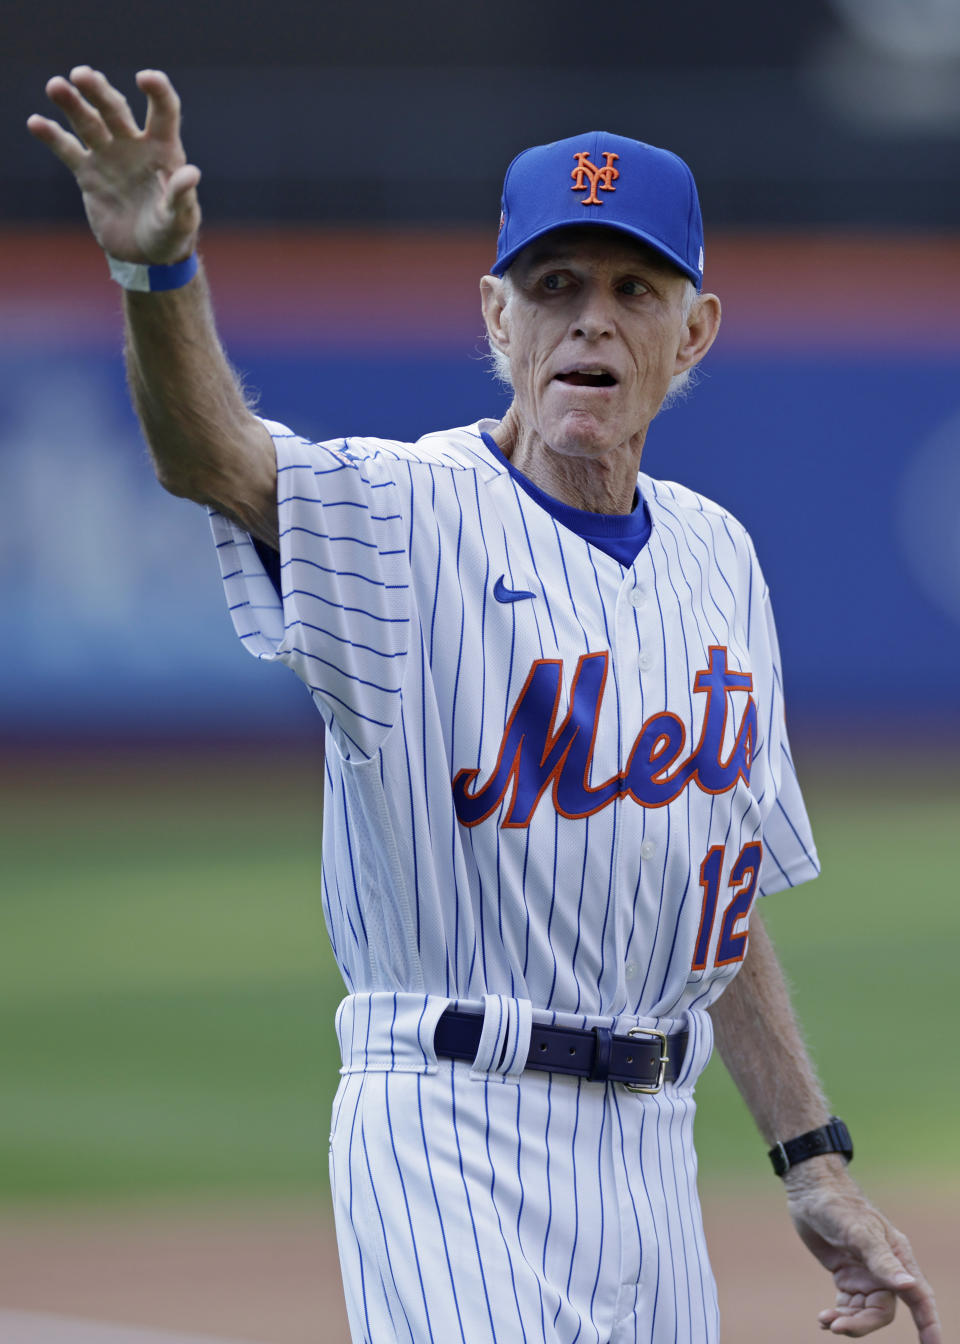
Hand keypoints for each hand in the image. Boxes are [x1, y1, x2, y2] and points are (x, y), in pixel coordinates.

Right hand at [27, 66, 199, 264]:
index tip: (146, 78)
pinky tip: (36, 122)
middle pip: (115, 109)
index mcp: (163, 149)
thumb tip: (191, 173)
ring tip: (56, 86)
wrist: (146, 256)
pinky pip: (67, 149)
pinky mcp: (88, 173)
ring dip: (72, 104)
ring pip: (88, 122)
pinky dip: (52, 136)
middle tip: (81, 75)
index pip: (163, 111)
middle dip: (99, 91)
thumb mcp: (180, 220)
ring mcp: (109, 155)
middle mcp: (134, 144)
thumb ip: (183, 197)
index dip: (157, 91)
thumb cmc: (171, 235)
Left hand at [785, 1161, 940, 1339]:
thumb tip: (909, 1285)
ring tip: (825, 1321)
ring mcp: (865, 1274)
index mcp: (897, 1258)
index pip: (919, 1298)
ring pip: (864, 1312)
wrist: (810, 1191)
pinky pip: (848, 1305)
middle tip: (838, 1327)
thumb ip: (882, 1260)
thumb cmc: (839, 1206)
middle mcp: (884, 1271)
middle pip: (882, 1311)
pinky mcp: (846, 1276)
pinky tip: (823, 1319)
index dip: (929, 1324)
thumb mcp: (859, 1232)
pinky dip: (838, 1315)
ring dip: (847, 1321)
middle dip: (863, 1324)